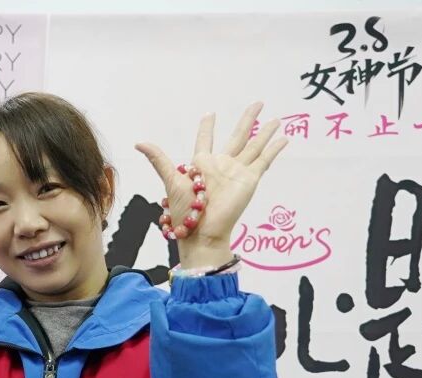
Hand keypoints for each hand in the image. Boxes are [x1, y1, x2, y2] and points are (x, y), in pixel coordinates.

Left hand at [136, 102, 286, 265]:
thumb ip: (159, 160)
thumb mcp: (171, 180)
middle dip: (247, 120)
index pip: (205, 140)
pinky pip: (264, 161)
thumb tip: (138, 143)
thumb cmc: (184, 210)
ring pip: (254, 145)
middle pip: (238, 136)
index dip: (207, 128)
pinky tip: (283, 138)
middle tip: (257, 103)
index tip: (210, 114)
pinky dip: (274, 149)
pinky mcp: (250, 180)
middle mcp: (221, 165)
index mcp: (201, 164)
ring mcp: (237, 172)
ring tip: (276, 118)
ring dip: (264, 132)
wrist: (201, 231)